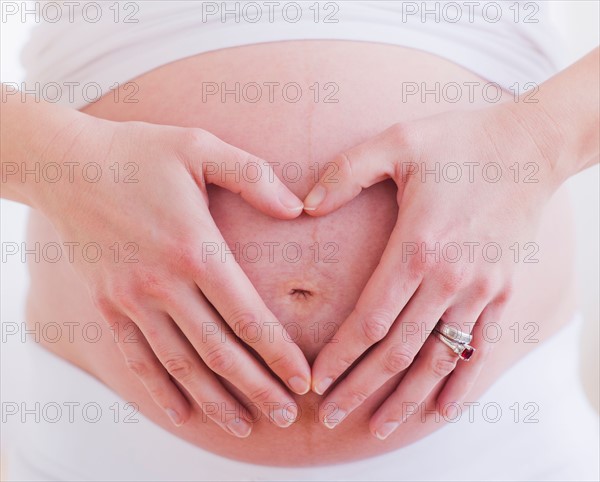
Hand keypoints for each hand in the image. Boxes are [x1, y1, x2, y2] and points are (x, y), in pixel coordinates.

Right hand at [31, 116, 310, 436]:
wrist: (67, 166)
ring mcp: (130, 300)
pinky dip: (160, 389)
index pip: (248, 316)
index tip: (302, 380)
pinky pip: (135, 359)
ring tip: (246, 425)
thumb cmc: (139, 153)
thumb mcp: (200, 147)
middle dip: (258, 388)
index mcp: (195, 248)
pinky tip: (181, 412)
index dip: (279, 354)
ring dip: (216, 400)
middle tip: (288, 415)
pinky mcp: (105, 306)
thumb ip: (253, 177)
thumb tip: (298, 209)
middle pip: (220, 352)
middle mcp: (164, 284)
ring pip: (181, 365)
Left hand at [303, 105, 559, 438]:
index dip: (342, 354)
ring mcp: (482, 289)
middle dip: (361, 388)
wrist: (528, 146)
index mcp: (418, 245)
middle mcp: (451, 277)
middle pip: (398, 350)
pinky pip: (481, 347)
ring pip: (438, 359)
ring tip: (377, 428)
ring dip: (406, 398)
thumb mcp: (395, 141)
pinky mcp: (504, 291)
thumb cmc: (457, 140)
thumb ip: (346, 172)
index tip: (317, 380)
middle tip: (330, 417)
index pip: (371, 318)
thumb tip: (304, 205)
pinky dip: (461, 382)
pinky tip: (442, 410)